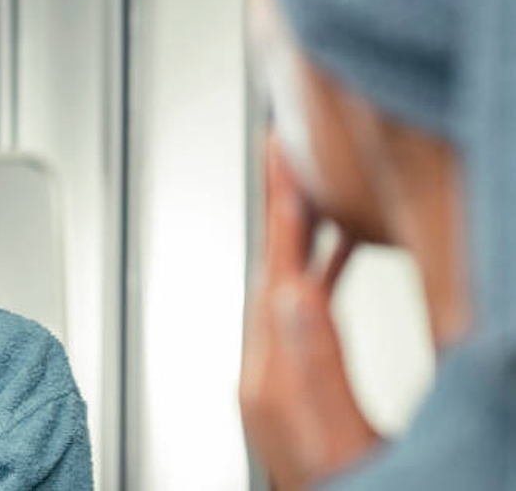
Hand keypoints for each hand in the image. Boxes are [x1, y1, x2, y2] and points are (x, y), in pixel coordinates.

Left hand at [239, 141, 379, 489]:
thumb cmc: (351, 488)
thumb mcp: (344, 438)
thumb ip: (317, 367)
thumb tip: (294, 293)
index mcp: (274, 383)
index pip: (276, 274)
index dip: (282, 211)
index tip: (280, 157)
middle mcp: (262, 378)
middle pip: (270, 272)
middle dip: (281, 209)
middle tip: (287, 155)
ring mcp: (272, 384)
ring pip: (282, 288)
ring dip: (300, 237)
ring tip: (319, 196)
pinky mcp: (286, 391)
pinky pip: (295, 315)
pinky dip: (312, 276)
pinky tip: (332, 265)